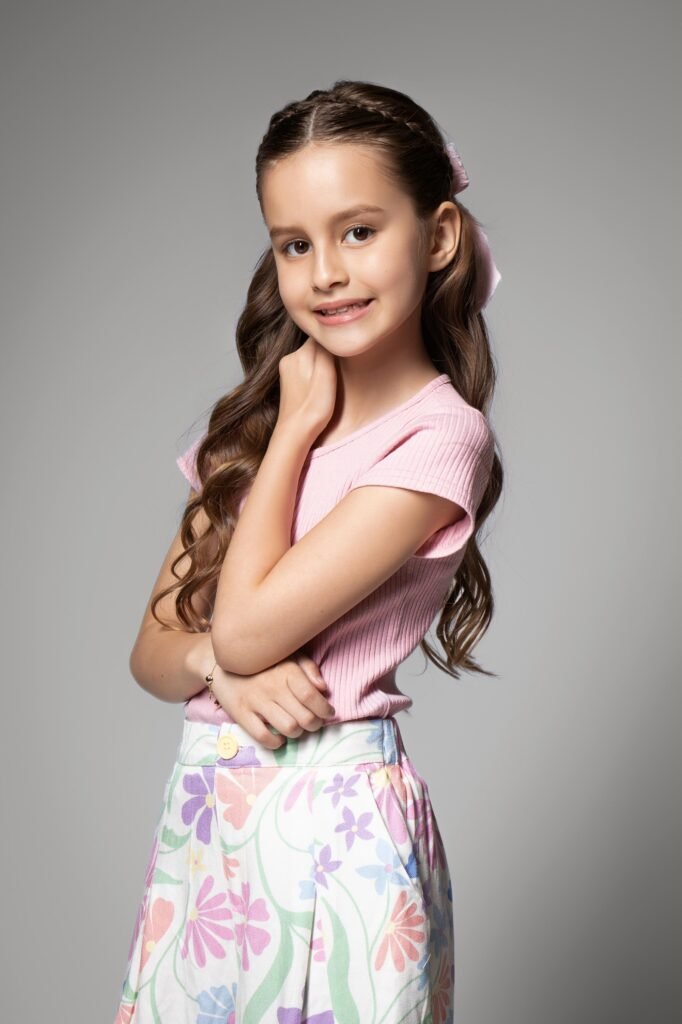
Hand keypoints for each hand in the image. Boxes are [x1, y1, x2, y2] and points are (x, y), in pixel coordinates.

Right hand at [209, 650, 334, 749]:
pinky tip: (279, 736)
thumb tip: (323, 688)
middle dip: (315, 724)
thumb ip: (308, 668)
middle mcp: (272, 687)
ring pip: (288, 728)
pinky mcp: (241, 714)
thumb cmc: (262, 661)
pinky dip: (276, 742)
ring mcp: (256, 701)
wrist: (220, 662)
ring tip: (297, 728)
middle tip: (314, 722)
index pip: (312, 696)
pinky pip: (263, 736)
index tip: (328, 713)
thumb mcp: (287, 655)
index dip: (324, 709)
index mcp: (286, 671)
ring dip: (298, 733)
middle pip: (304, 717)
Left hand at [277, 336, 336, 439]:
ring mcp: (288, 372)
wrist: (294, 434)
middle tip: (339, 371)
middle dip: (329, 355)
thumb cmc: (312, 409)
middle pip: (316, 347)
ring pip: (312, 359)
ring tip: (329, 383)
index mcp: (297, 354)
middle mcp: (289, 359)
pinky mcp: (290, 384)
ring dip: (324, 366)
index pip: (321, 337)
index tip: (344, 354)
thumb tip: (329, 331)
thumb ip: (325, 351)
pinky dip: (317, 376)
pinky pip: (308, 370)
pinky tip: (320, 389)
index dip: (335, 344)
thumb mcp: (325, 375)